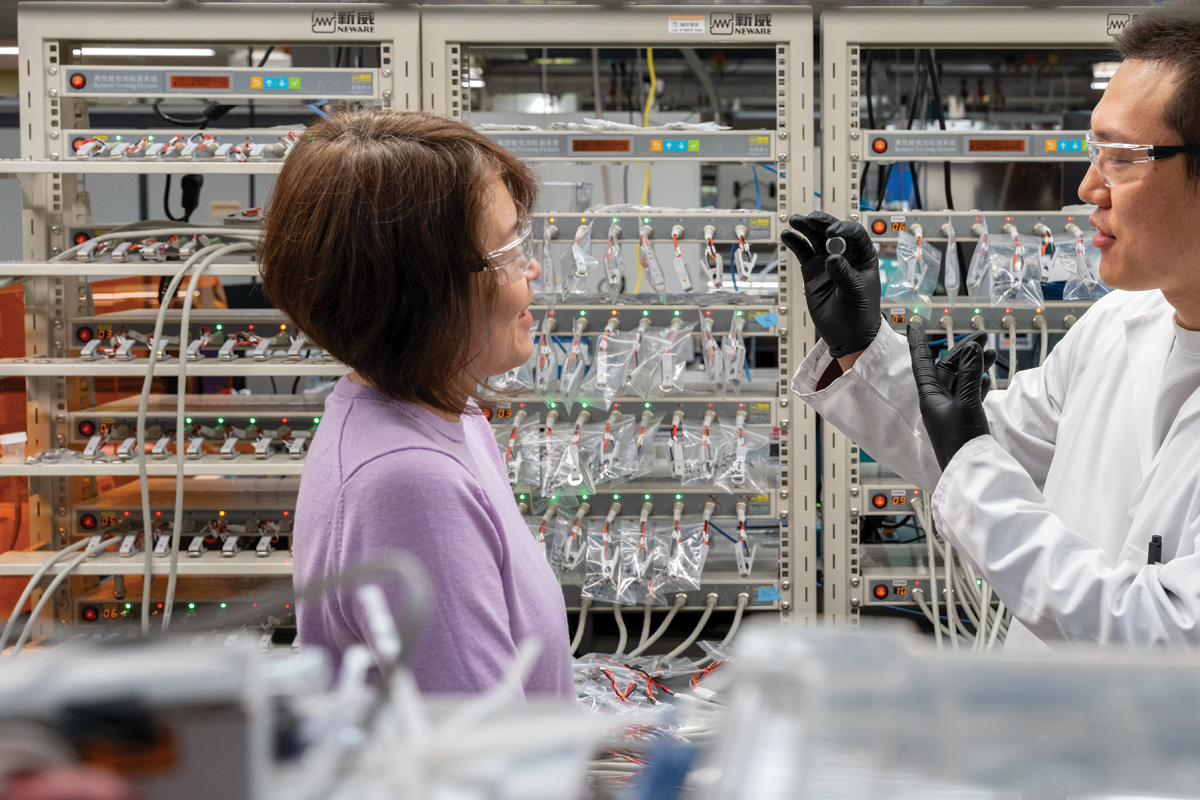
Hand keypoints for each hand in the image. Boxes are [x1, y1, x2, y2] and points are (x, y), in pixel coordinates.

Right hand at [780, 211, 880, 357]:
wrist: (848, 335)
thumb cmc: (861, 313)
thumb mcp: (856, 292)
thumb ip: (844, 273)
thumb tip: (831, 257)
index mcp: (863, 257)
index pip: (855, 234)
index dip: (843, 229)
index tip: (832, 233)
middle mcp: (845, 255)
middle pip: (832, 231)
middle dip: (822, 222)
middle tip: (811, 219)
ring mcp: (827, 261)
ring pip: (815, 238)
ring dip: (805, 228)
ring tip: (796, 221)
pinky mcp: (812, 270)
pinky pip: (803, 252)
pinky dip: (795, 243)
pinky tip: (788, 235)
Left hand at [908, 324, 991, 470]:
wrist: (972, 472)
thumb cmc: (962, 442)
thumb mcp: (968, 403)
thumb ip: (971, 374)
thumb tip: (972, 349)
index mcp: (929, 396)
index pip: (922, 361)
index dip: (918, 341)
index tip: (913, 323)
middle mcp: (936, 401)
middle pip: (948, 367)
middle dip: (965, 350)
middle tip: (983, 336)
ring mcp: (949, 410)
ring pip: (961, 380)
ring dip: (976, 365)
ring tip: (993, 353)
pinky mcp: (962, 419)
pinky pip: (968, 394)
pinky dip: (978, 384)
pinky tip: (989, 378)